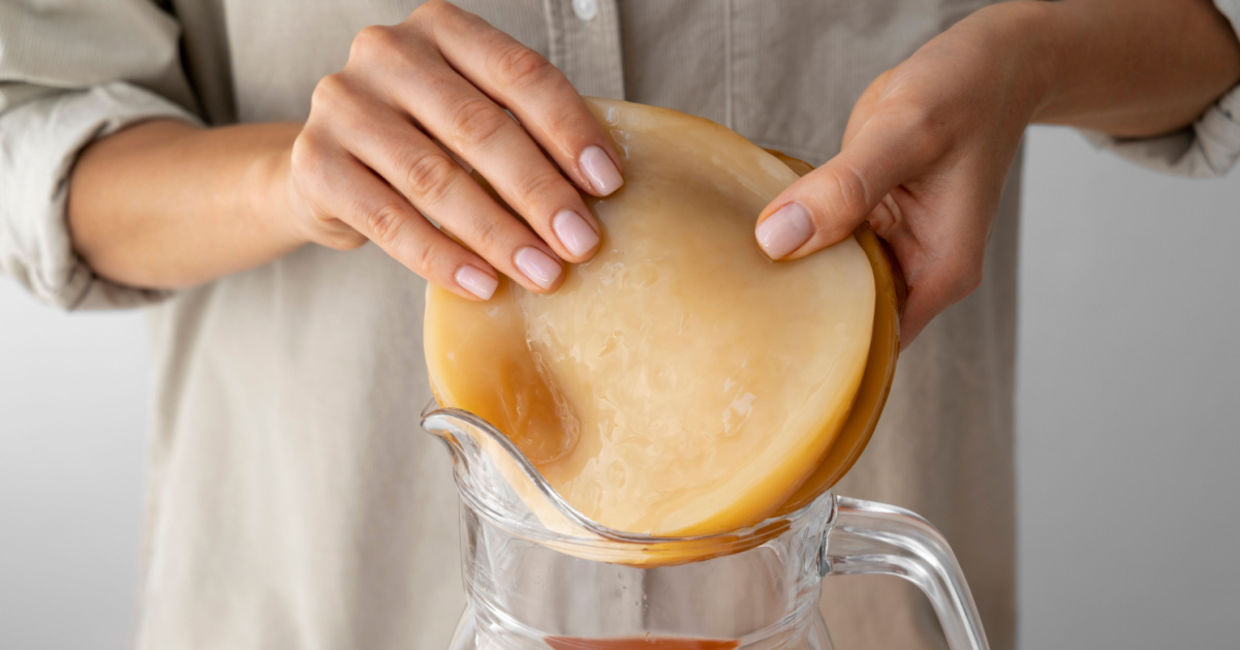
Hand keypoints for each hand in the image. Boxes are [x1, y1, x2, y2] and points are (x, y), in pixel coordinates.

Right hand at [287, 0, 622, 299]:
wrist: (328, 170)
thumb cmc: (426, 141)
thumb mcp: (474, 116)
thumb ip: (525, 133)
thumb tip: (600, 193)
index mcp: (443, 28)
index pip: (520, 73)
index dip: (570, 130)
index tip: (609, 185)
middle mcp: (387, 53)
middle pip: (480, 127)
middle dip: (539, 192)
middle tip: (582, 243)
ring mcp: (344, 104)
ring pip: (435, 178)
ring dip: (497, 235)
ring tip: (543, 274)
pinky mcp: (315, 163)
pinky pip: (389, 220)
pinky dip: (442, 259)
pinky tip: (483, 285)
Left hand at [754, 3, 1047, 345]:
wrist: (985, 62)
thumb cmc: (965, 94)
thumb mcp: (905, 135)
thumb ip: (844, 187)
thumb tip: (777, 240)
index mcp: (939, 272)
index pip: (873, 343)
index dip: (819, 350)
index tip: (760, 344)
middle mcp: (915, 269)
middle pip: (843, 317)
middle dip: (793, 314)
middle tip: (730, 309)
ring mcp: (887, 245)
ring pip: (826, 279)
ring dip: (787, 273)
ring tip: (727, 276)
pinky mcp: (864, 217)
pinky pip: (821, 239)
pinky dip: (793, 235)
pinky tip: (751, 230)